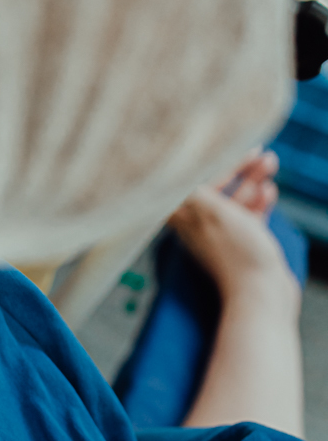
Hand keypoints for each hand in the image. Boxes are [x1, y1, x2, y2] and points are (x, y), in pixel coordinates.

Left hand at [167, 150, 296, 305]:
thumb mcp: (211, 211)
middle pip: (214, 188)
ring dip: (252, 180)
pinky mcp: (242, 245)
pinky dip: (258, 202)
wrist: (262, 294)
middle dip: (238, 168)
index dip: (211, 161)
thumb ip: (191, 187)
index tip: (230, 145)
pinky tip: (269, 192)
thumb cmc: (236, 254)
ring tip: (271, 164)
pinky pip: (248, 216)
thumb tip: (170, 168)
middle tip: (262, 154)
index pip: (190, 181)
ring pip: (234, 200)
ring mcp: (222, 237)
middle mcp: (199, 228)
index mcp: (186, 220)